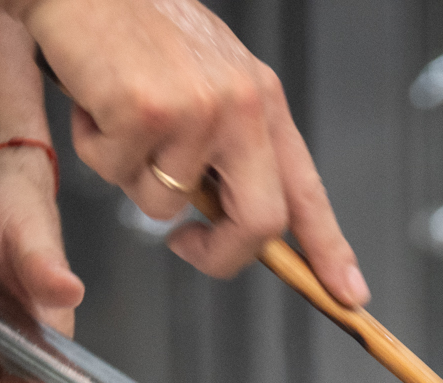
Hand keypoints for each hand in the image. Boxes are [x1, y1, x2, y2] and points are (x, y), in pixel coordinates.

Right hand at [16, 0, 368, 304]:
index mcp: (262, 101)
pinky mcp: (146, 113)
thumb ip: (227, 147)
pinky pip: (117, 173)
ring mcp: (197, 111)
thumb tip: (228, 219)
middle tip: (187, 245)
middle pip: (260, 223)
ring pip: (164, 206)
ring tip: (119, 118)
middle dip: (219, 254)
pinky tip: (96, 101)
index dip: (329, 250)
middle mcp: (241, 107)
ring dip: (129, 176)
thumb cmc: (137, 29)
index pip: (306, 191)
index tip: (348, 294)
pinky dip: (94, 148)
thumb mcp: (207, 82)